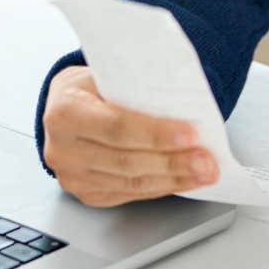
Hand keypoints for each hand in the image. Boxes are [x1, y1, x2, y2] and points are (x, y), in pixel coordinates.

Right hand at [40, 65, 219, 206]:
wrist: (61, 106)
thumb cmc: (88, 88)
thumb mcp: (105, 75)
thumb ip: (135, 89)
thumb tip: (184, 101)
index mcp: (65, 112)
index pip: (117, 127)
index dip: (156, 134)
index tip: (191, 134)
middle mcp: (62, 149)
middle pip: (127, 161)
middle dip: (173, 162)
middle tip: (207, 160)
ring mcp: (72, 176)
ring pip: (131, 183)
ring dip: (173, 179)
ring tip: (204, 172)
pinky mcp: (85, 194)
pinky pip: (129, 194)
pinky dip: (160, 187)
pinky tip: (182, 180)